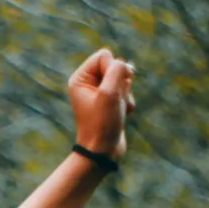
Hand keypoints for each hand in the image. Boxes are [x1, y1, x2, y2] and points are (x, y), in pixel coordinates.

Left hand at [68, 46, 135, 160]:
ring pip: (123, 78)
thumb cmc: (102, 124)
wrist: (103, 152)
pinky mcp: (109, 101)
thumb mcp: (109, 93)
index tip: (111, 90)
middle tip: (114, 101)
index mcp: (80, 78)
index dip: (113, 69)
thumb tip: (125, 65)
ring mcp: (99, 92)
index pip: (104, 56)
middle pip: (114, 66)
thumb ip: (117, 70)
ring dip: (125, 93)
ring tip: (118, 109)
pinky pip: (126, 90)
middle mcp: (87, 83)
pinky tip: (123, 114)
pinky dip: (128, 102)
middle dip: (120, 82)